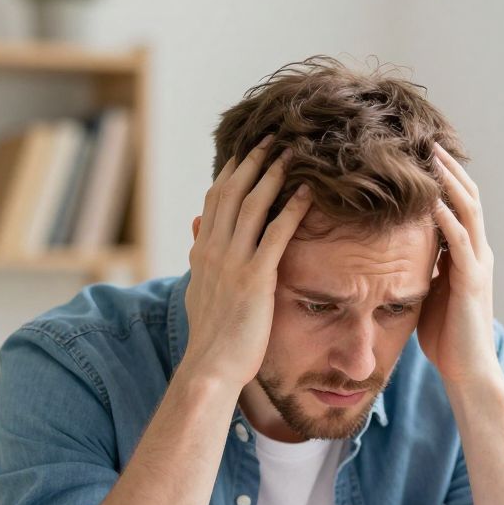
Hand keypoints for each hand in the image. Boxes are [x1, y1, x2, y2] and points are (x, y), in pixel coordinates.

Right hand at [179, 135, 311, 389]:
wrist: (210, 366)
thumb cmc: (213, 336)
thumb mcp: (201, 290)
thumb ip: (200, 258)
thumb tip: (196, 231)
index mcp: (203, 251)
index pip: (215, 200)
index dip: (232, 172)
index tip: (248, 150)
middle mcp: (214, 250)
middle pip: (232, 193)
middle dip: (252, 162)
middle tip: (273, 137)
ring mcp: (233, 263)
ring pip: (252, 206)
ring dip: (272, 175)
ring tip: (292, 152)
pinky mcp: (255, 279)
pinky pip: (275, 235)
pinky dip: (291, 210)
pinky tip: (307, 192)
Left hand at [418, 144, 501, 388]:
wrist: (468, 370)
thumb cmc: (446, 337)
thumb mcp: (430, 292)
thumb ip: (423, 267)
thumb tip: (400, 250)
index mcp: (467, 255)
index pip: (459, 204)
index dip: (445, 177)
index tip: (422, 152)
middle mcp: (478, 253)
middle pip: (468, 197)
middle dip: (448, 168)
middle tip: (426, 139)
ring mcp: (478, 265)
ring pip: (468, 211)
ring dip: (450, 182)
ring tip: (432, 156)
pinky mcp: (471, 281)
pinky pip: (460, 242)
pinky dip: (447, 218)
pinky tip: (433, 199)